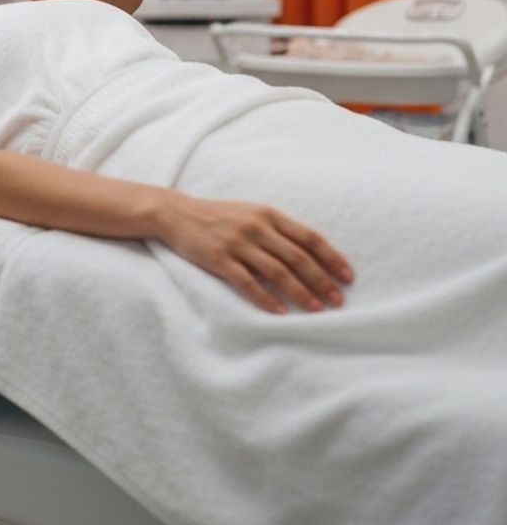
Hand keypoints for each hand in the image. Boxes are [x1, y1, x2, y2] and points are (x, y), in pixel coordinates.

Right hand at [158, 193, 352, 314]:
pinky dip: (266, 298)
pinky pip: (247, 283)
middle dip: (322, 280)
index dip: (331, 257)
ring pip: (277, 272)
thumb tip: (310, 253)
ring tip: (316, 309)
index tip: (348, 276)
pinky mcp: (219, 259)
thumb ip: (277, 229)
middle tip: (338, 300)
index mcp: (267, 214)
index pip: (309, 237)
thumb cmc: (218, 215)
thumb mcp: (250, 213)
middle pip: (297, 257)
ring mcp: (237, 243)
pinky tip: (280, 312)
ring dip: (300, 292)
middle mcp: (256, 227)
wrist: (176, 213)